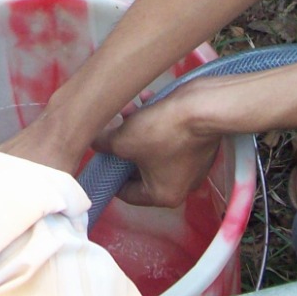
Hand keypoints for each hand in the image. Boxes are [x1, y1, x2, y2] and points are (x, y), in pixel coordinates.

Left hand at [96, 90, 218, 208]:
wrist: (203, 107)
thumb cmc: (164, 131)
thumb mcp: (123, 140)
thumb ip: (103, 145)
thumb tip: (93, 142)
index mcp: (163, 195)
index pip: (127, 193)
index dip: (109, 174)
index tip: (99, 158)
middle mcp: (180, 184)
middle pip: (140, 169)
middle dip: (123, 146)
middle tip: (112, 131)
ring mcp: (191, 163)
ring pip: (152, 147)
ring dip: (138, 129)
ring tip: (128, 109)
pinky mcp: (197, 142)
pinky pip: (169, 135)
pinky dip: (156, 120)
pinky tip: (146, 100)